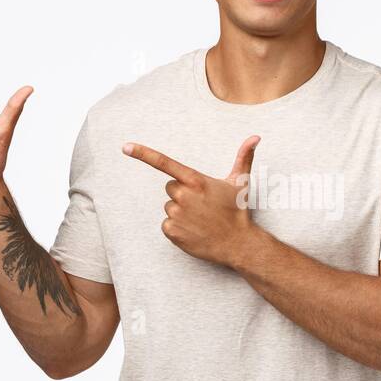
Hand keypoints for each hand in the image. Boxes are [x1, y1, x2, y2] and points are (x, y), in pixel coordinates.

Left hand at [124, 135, 261, 266]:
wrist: (238, 244)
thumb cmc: (238, 211)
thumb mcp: (241, 182)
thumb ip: (244, 157)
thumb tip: (256, 137)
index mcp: (196, 181)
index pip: (164, 163)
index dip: (143, 154)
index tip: (125, 147)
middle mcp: (183, 196)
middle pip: (170, 188)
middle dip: (183, 194)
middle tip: (202, 205)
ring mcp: (176, 215)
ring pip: (169, 207)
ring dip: (181, 212)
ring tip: (200, 219)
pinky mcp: (172, 231)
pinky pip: (166, 225)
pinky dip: (177, 228)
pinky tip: (194, 230)